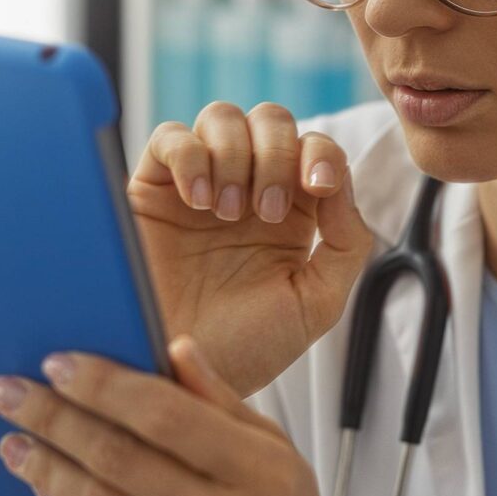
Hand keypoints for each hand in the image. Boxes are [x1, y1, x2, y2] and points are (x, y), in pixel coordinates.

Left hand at [0, 334, 363, 495]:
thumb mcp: (275, 454)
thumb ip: (221, 400)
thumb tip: (173, 346)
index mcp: (261, 473)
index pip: (165, 416)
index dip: (102, 386)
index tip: (56, 363)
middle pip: (117, 459)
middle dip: (52, 419)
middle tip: (8, 392)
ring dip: (44, 467)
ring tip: (13, 440)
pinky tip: (44, 487)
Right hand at [131, 103, 373, 398]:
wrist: (178, 378)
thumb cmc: (245, 350)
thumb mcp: (316, 303)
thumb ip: (345, 243)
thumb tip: (339, 182)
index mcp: (291, 215)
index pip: (314, 149)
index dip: (321, 153)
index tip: (317, 187)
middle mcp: (247, 190)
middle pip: (270, 120)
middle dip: (276, 153)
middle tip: (264, 212)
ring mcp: (197, 186)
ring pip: (222, 117)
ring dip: (236, 155)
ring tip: (227, 212)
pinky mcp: (151, 190)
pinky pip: (170, 137)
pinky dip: (190, 155)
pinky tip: (198, 201)